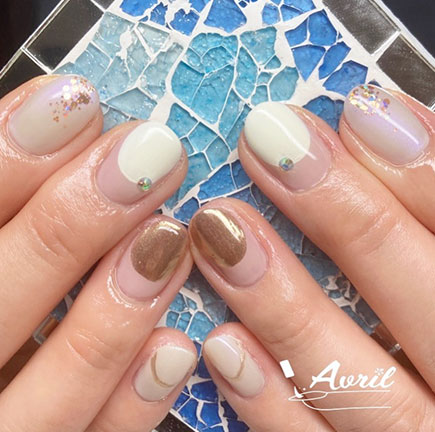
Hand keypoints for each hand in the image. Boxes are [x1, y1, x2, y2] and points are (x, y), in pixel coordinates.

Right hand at [0, 75, 196, 431]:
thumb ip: (8, 202)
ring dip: (118, 302)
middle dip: (75, 214)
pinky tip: (177, 346)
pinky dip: (135, 399)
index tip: (76, 101)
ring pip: (61, 377)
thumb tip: (58, 119)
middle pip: (0, 289)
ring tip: (171, 234)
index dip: (8, 154)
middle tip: (151, 151)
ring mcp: (6, 427)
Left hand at [189, 86, 434, 430]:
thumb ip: (424, 210)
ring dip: (284, 304)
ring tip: (219, 232)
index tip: (355, 109)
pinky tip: (221, 345)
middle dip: (346, 214)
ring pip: (360, 382)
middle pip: (425, 293)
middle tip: (268, 143)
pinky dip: (270, 402)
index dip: (424, 166)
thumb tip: (379, 123)